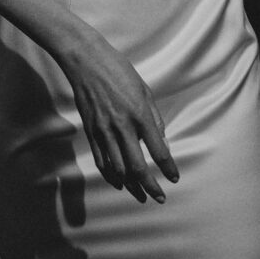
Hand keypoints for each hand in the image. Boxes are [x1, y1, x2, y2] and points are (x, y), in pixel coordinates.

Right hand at [61, 34, 178, 204]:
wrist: (85, 61)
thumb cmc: (118, 70)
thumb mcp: (144, 90)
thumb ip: (155, 118)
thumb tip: (163, 141)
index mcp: (140, 115)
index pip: (158, 150)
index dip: (168, 168)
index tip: (174, 178)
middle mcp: (122, 127)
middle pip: (138, 167)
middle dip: (150, 186)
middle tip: (159, 197)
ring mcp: (104, 131)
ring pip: (118, 169)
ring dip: (131, 187)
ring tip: (141, 195)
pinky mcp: (90, 131)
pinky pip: (101, 160)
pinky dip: (111, 176)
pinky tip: (119, 183)